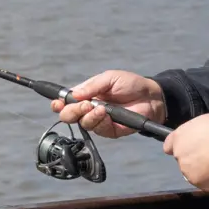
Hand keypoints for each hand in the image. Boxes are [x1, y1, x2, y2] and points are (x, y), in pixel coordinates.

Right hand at [50, 69, 165, 138]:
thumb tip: (73, 94)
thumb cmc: (130, 84)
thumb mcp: (109, 78)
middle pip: (69, 116)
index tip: (57, 103)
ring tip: (98, 108)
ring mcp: (99, 121)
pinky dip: (99, 121)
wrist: (151, 96)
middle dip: (71, 111)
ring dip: (87, 116)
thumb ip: (91, 86)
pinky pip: (98, 130)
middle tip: (83, 105)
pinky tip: (105, 114)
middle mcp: (89, 109)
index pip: (67, 102)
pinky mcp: (110, 130)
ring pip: (83, 124)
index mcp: (86, 95)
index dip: (59, 104)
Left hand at [163, 113, 208, 190]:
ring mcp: (187, 170)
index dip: (178, 147)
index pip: (168, 146)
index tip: (187, 148)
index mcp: (178, 138)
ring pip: (191, 172)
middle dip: (192, 158)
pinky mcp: (198, 182)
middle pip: (182, 160)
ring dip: (199, 169)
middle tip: (208, 154)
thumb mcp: (202, 122)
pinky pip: (202, 182)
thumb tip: (192, 139)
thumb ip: (191, 132)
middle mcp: (179, 155)